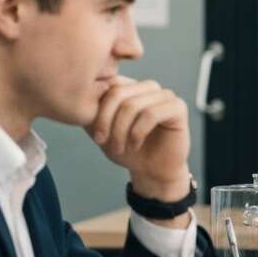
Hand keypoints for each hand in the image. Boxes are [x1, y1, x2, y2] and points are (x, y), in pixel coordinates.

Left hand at [86, 76, 191, 199]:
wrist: (151, 171)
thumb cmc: (127, 150)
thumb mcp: (100, 129)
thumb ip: (90, 111)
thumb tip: (79, 95)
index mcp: (130, 86)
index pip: (107, 84)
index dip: (97, 110)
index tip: (96, 135)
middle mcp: (148, 87)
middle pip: (117, 93)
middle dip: (106, 121)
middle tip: (103, 142)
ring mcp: (165, 95)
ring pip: (133, 105)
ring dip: (121, 131)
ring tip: (119, 147)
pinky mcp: (178, 108)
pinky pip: (151, 114)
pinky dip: (137, 133)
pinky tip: (135, 145)